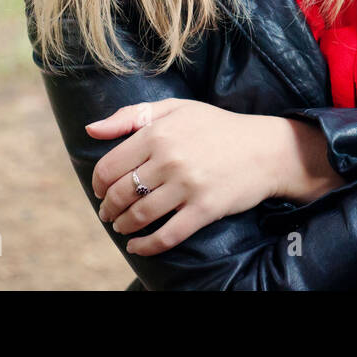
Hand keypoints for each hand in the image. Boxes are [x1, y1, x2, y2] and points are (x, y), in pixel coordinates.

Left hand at [85, 99, 288, 255]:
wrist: (267, 149)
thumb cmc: (217, 127)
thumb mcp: (176, 109)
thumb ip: (131, 116)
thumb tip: (90, 129)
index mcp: (158, 133)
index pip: (110, 167)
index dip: (99, 184)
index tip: (102, 190)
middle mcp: (170, 159)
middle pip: (121, 193)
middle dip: (109, 208)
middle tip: (109, 213)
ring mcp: (188, 186)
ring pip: (139, 216)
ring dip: (123, 226)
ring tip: (122, 227)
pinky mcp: (204, 209)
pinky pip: (167, 236)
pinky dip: (146, 246)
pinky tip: (137, 247)